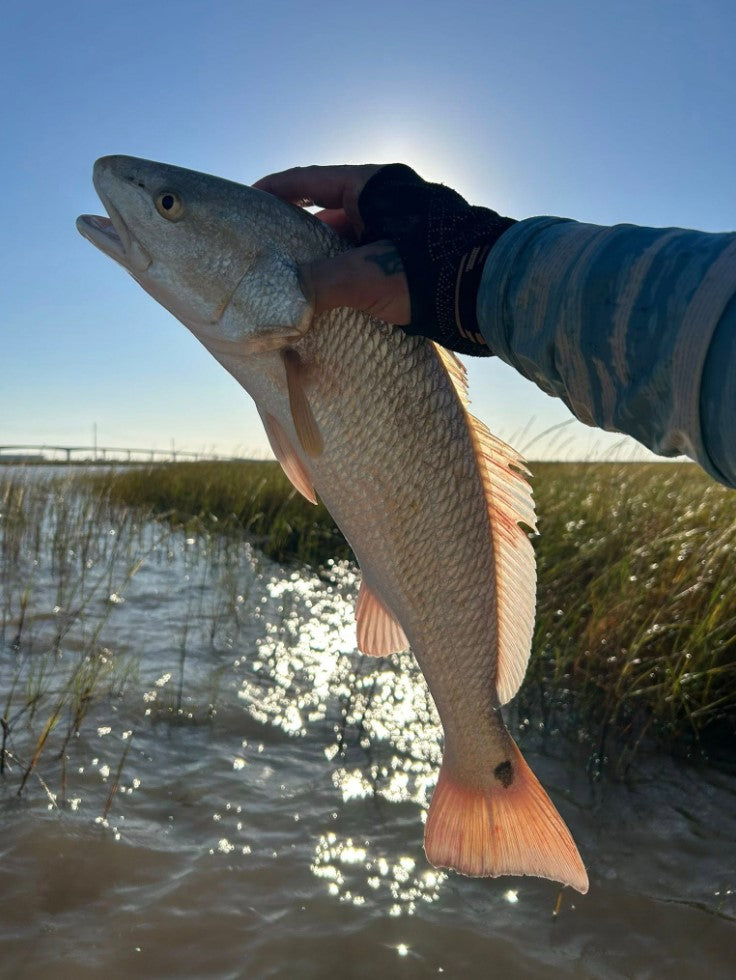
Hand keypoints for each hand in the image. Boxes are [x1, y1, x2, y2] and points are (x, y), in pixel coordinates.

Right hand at [253, 165, 410, 324]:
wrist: (479, 293)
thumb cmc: (423, 270)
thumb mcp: (366, 275)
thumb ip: (321, 283)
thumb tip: (282, 302)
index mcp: (370, 186)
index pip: (310, 179)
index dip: (275, 188)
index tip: (247, 201)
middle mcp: (380, 202)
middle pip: (324, 211)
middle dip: (294, 231)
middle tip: (264, 249)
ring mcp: (392, 230)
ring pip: (341, 239)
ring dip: (318, 257)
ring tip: (287, 277)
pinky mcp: (400, 257)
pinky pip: (359, 260)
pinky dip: (339, 273)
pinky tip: (321, 292)